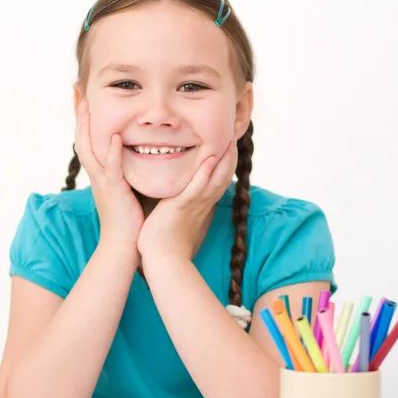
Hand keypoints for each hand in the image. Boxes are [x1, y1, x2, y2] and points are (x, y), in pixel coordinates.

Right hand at [75, 99, 143, 247]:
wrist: (124, 244)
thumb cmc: (128, 217)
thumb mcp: (125, 186)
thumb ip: (126, 168)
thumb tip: (136, 152)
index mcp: (100, 171)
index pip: (88, 138)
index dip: (84, 117)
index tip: (83, 96)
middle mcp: (97, 174)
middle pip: (82, 138)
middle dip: (79, 114)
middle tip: (76, 90)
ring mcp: (103, 182)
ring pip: (90, 149)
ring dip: (88, 127)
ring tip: (87, 105)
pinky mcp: (114, 191)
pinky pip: (111, 169)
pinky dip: (112, 153)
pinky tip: (115, 137)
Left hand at [137, 140, 237, 260]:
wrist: (163, 260)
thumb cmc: (168, 243)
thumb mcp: (181, 220)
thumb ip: (185, 208)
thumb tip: (184, 201)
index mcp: (203, 206)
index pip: (219, 181)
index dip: (225, 164)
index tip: (228, 148)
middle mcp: (204, 204)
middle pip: (223, 176)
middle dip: (230, 156)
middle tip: (234, 137)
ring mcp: (195, 205)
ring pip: (215, 179)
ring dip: (223, 159)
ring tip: (228, 141)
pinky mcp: (182, 206)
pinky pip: (196, 188)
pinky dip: (204, 174)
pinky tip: (209, 159)